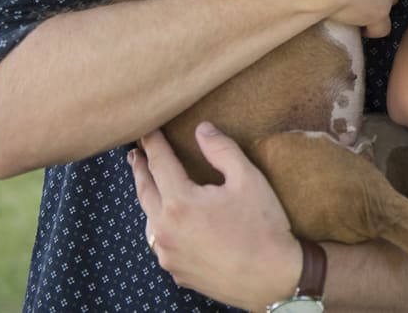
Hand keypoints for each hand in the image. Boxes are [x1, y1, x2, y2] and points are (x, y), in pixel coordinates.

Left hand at [130, 123, 300, 309]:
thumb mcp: (248, 178)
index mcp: (180, 202)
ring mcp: (168, 254)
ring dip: (149, 200)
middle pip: (145, 192)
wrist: (272, 278)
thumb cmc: (262, 226)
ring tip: (152, 186)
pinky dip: (163, 226)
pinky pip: (162, 243)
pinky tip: (173, 223)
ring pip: (150, 220)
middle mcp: (166, 229)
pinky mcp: (177, 271)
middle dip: (140, 170)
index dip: (153, 144)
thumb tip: (202, 129)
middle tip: (135, 156)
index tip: (147, 131)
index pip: (159, 164)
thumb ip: (221, 150)